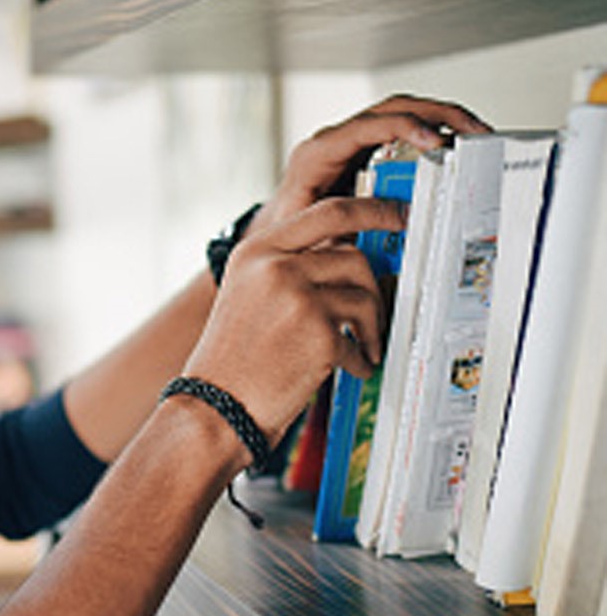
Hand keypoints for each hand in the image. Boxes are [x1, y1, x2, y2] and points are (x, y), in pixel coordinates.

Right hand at [184, 195, 408, 446]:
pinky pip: (361, 338)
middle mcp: (276, 267)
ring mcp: (298, 298)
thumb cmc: (233, 358)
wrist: (217, 406)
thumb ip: (290, 265)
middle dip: (373, 285)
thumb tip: (346, 253)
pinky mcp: (320, 333)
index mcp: (256, 252)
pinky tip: (348, 368)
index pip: (328, 212)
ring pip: (365, 295)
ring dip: (371, 326)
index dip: (373, 209)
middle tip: (378, 306)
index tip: (397, 213)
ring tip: (358, 346)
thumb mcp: (249, 293)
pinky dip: (361, 358)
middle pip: (354, 255)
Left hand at [252, 94, 489, 233]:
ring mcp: (348, 145)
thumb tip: (394, 219)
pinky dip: (431, 135)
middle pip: (391, 109)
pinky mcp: (362, 154)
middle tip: (473, 130)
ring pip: (400, 115)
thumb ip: (349, 224)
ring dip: (440, 120)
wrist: (273, 238)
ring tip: (475, 134)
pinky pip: (401, 134)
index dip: (405, 129)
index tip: (437, 143)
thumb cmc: (285, 235)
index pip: (367, 127)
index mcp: (316, 155)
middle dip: (437, 114)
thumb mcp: (314, 232)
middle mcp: (333, 142)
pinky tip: (455, 147)